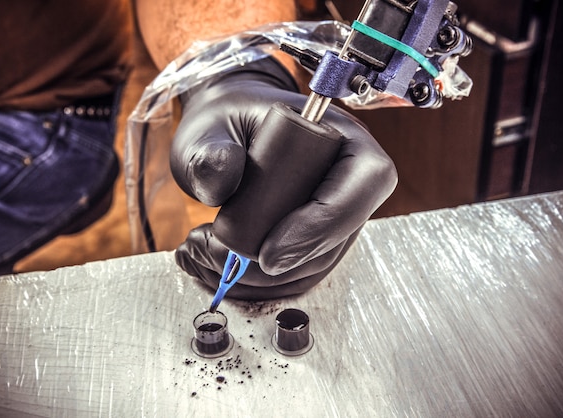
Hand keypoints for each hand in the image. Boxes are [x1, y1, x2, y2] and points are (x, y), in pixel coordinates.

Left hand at [171, 58, 396, 299]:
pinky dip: (253, 283)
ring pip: (312, 266)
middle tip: (210, 250)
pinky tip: (209, 266)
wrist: (223, 137)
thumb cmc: (225, 123)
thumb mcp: (209, 129)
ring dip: (256, 278)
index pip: (363, 184)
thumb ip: (209, 150)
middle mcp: (349, 182)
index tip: (265, 254)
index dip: (322, 226)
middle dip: (273, 265)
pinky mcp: (315, 241)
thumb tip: (221, 177)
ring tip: (198, 251)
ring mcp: (335, 217)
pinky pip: (294, 275)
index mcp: (345, 139)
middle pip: (334, 240)